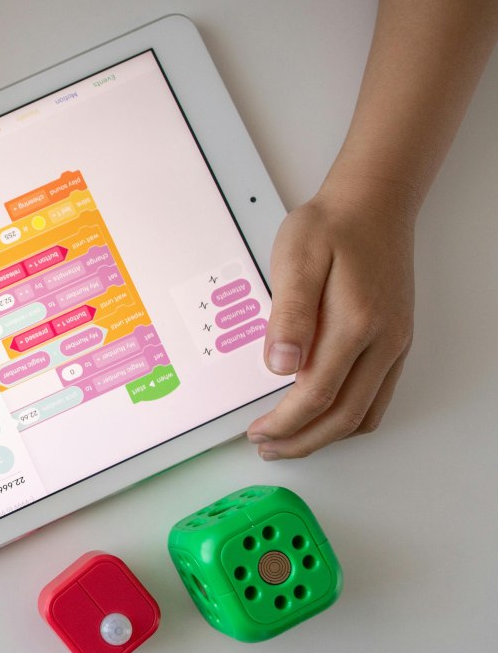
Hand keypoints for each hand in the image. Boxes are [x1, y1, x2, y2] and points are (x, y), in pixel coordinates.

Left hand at [247, 183, 414, 458]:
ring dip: (326, 436)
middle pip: (344, 417)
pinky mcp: (395, 342)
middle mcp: (383, 341)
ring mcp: (394, 344)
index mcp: (355, 323)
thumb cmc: (330, 227)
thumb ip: (289, 315)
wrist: (372, 204)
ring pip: (365, 414)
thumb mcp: (297, 260)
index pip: (317, 395)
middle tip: (267, 447)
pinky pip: (377, 397)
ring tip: (288, 440)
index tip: (256, 432)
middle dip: (302, 441)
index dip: (284, 422)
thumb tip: (281, 365)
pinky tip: (321, 417)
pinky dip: (348, 418)